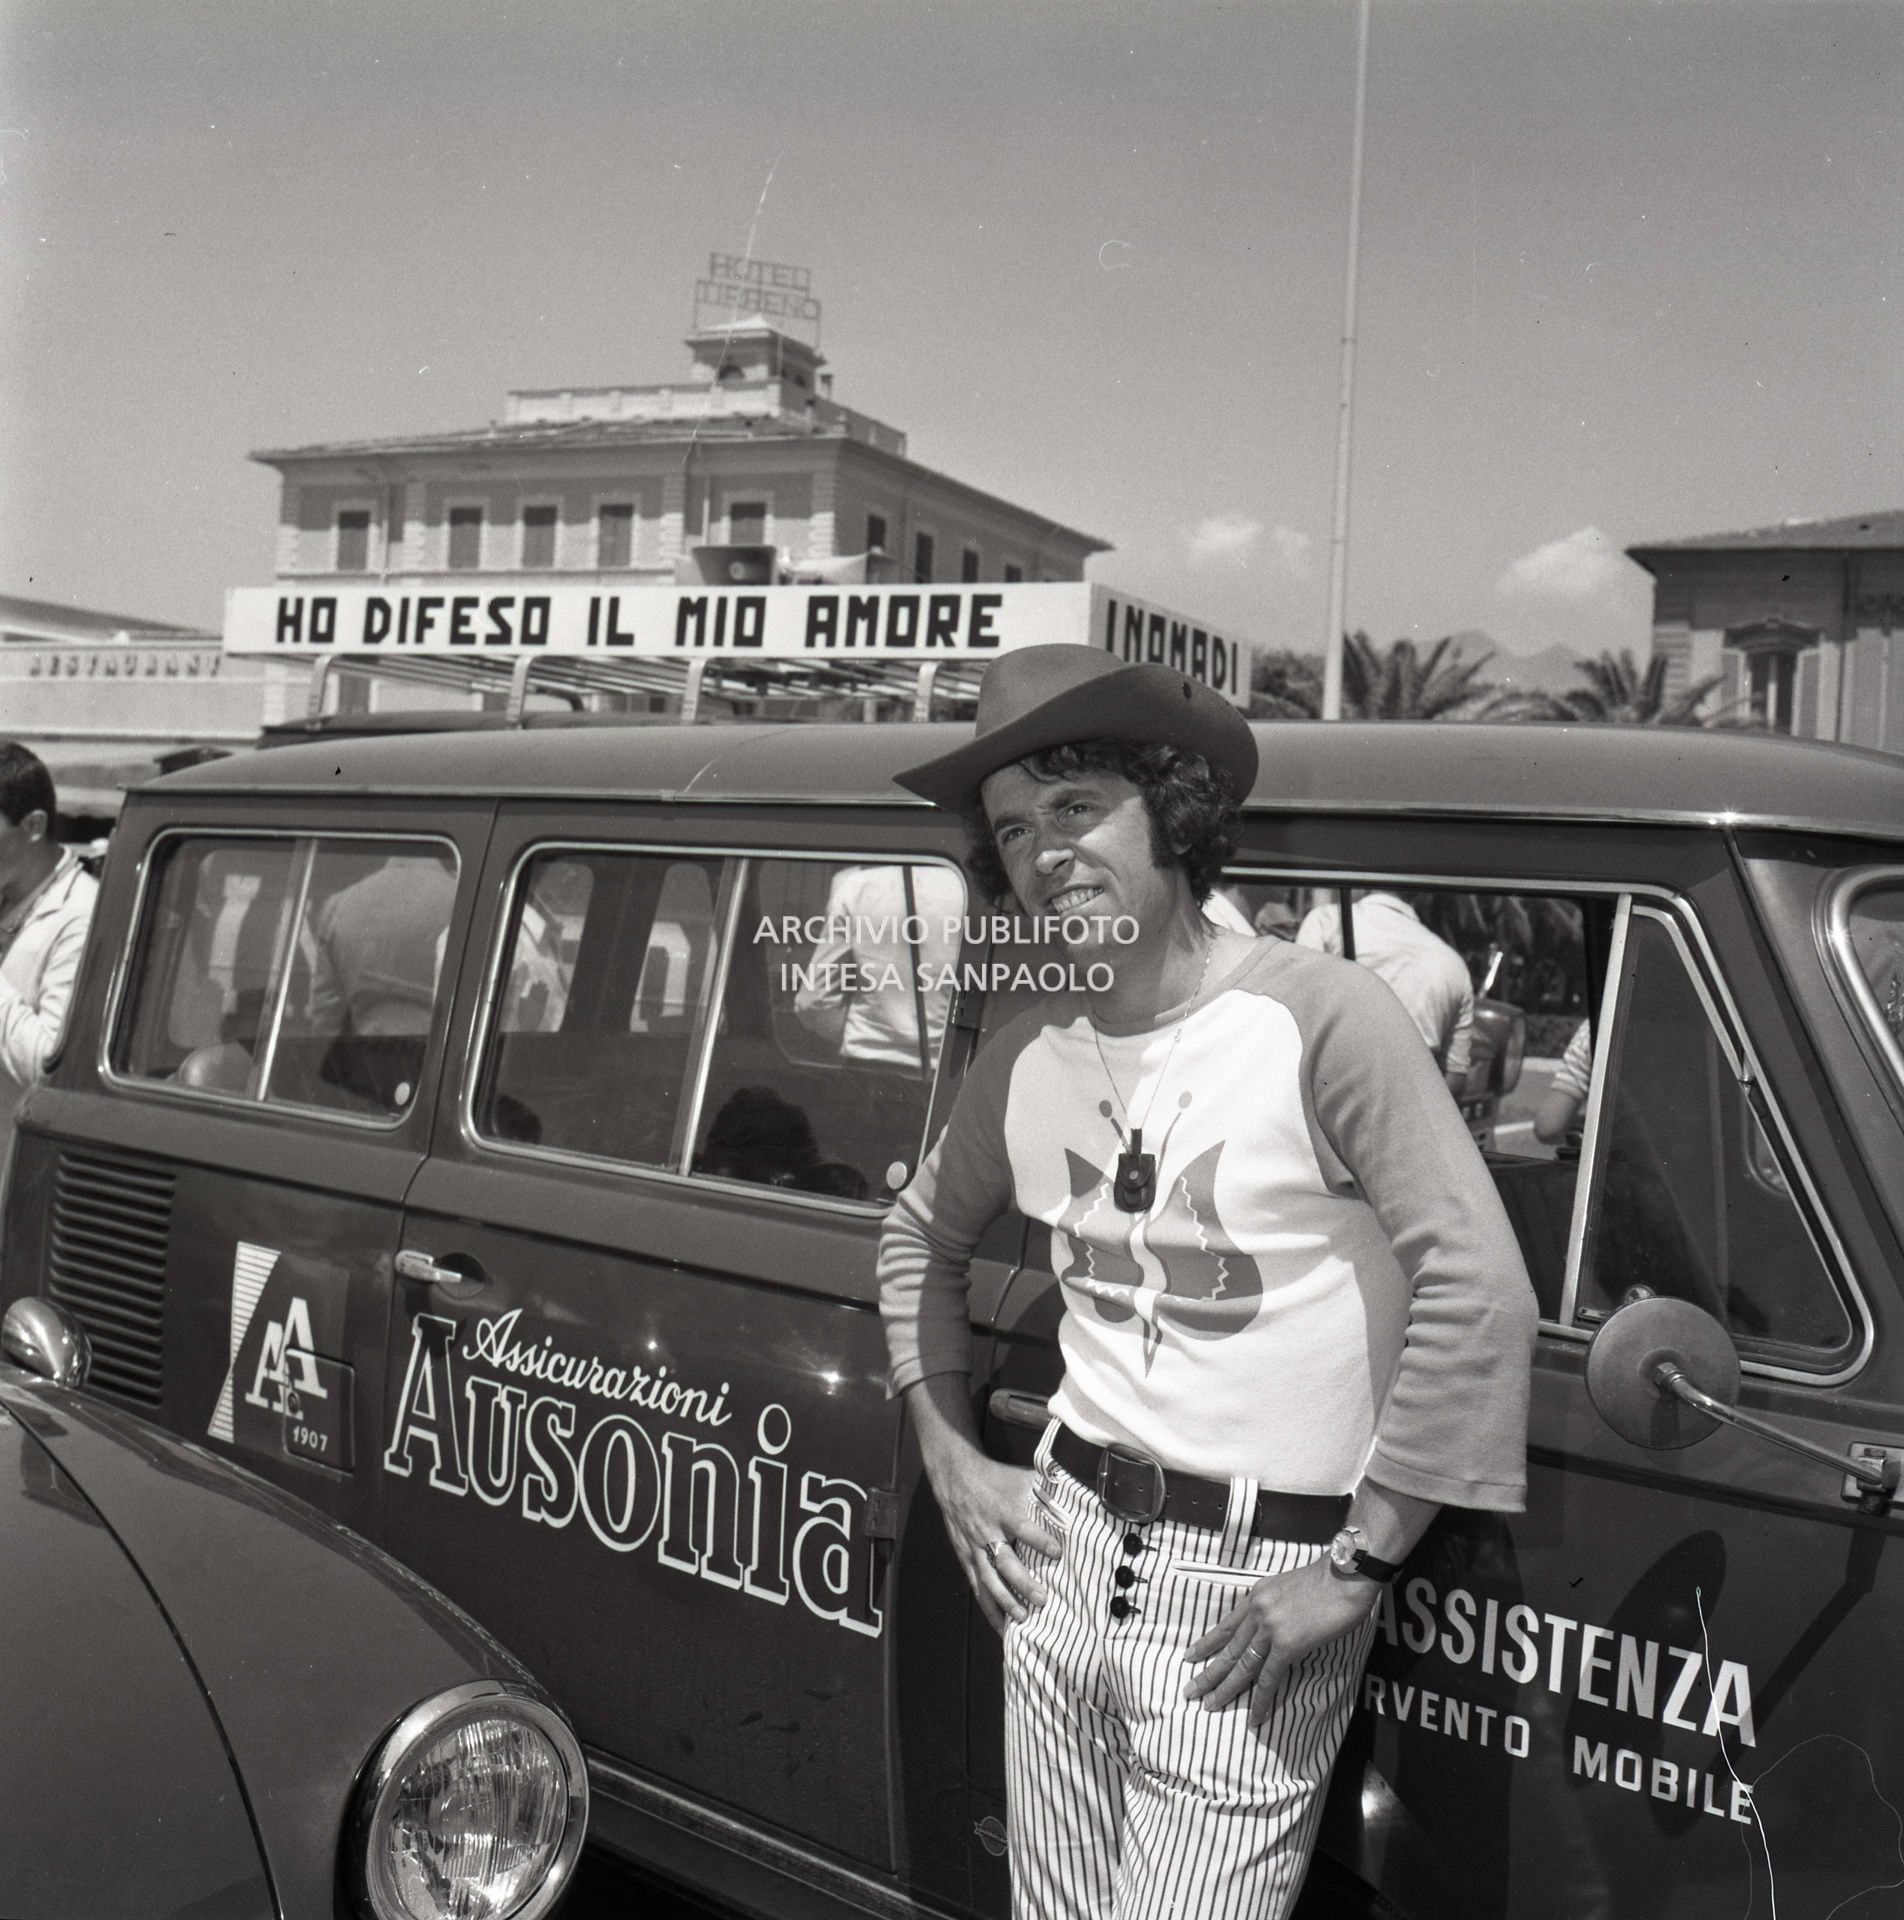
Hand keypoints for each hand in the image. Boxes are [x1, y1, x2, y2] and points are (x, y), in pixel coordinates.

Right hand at [935, 1448, 1062, 1633]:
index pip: (1021, 1526)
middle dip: (1022, 1582)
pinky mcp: (966, 1557)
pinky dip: (988, 1607)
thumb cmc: (994, 1478)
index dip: (1038, 1540)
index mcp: (1003, 1510)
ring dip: (1005, 1601)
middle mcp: (987, 1531)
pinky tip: (1001, 1625)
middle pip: (1004, 1561)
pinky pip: (977, 1585)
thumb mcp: (1019, 1478)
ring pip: (988, 1579)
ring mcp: (974, 1547)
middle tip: (1042, 1599)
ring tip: (1023, 1618)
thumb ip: (1045, 1489)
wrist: (954, 1477)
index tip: (1057, 1552)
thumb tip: (1077, 1497)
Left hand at [1182, 1559, 1379, 1727]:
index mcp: (1256, 1597)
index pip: (1226, 1625)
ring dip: (1225, 1689)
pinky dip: (1260, 1699)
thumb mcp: (1287, 1587)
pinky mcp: (1288, 1645)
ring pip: (1242, 1665)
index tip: (1190, 1656)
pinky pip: (1269, 1678)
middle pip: (1227, 1649)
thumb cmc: (1325, 1580)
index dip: (1207, 1643)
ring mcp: (1270, 1629)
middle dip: (1207, 1672)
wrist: (1344, 1575)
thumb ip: (1274, 1605)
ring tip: (1209, 1705)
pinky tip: (1254, 1717)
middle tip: (1189, 1691)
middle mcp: (1257, 1612)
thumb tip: (1272, 1625)